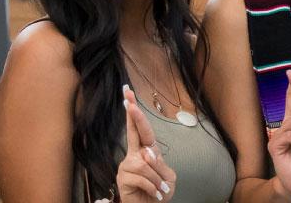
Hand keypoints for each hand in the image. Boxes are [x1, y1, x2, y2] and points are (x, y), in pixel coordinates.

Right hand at [117, 86, 175, 201]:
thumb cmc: (159, 192)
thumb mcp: (167, 177)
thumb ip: (158, 164)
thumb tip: (145, 152)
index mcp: (147, 151)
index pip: (142, 129)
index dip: (135, 113)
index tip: (129, 97)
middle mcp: (134, 155)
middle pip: (133, 132)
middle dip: (133, 115)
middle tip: (128, 98)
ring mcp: (126, 166)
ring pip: (144, 164)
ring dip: (157, 179)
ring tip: (159, 190)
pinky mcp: (123, 178)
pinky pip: (142, 178)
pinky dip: (153, 187)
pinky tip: (154, 193)